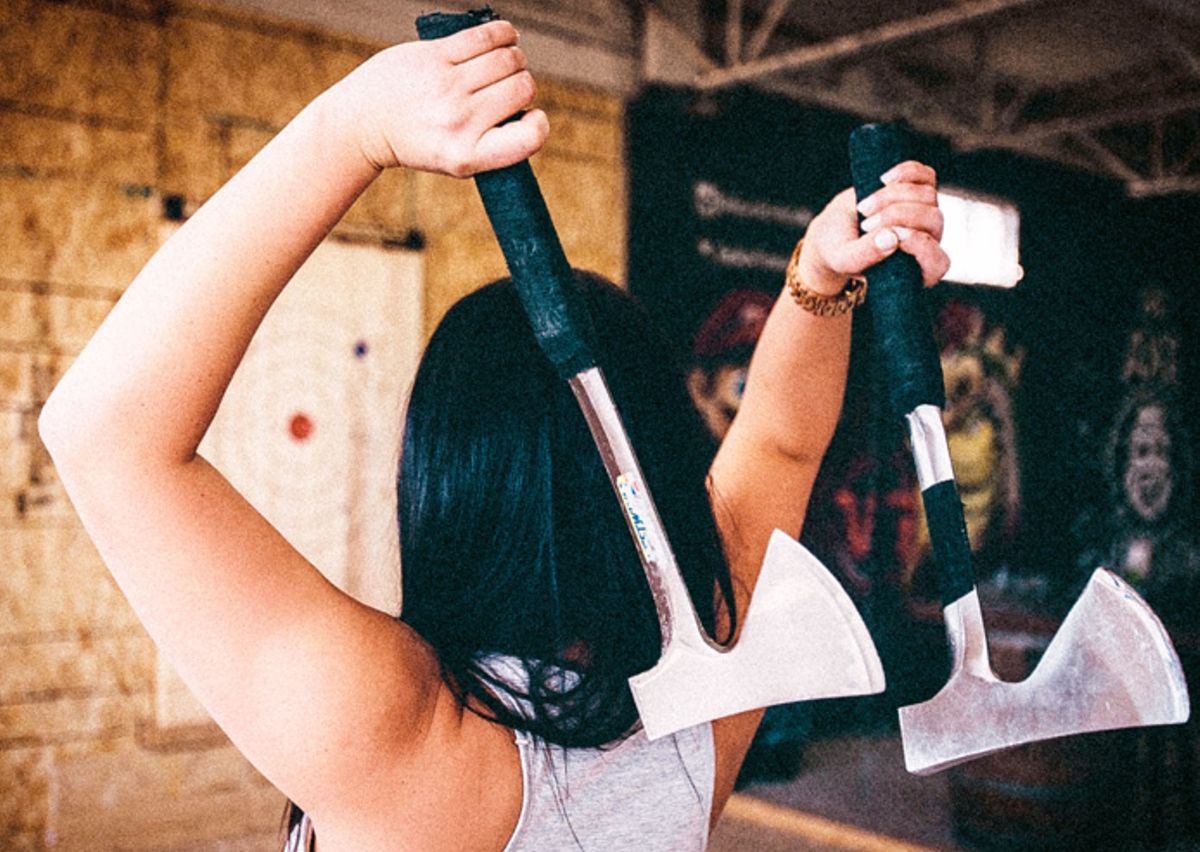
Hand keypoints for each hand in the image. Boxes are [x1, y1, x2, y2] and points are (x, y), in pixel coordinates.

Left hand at [326, 20, 548, 176]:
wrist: (365, 122)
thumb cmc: (421, 140)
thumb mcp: (458, 159)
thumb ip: (494, 143)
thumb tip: (530, 109)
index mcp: (468, 156)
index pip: (531, 137)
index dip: (539, 124)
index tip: (529, 118)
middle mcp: (459, 122)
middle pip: (523, 88)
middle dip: (523, 85)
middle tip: (505, 90)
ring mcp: (446, 86)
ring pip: (509, 60)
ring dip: (514, 59)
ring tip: (502, 65)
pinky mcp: (435, 56)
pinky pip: (488, 36)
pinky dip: (505, 34)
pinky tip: (504, 40)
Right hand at [797, 161, 948, 294]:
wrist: (835, 229)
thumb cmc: (840, 250)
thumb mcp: (843, 259)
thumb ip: (865, 255)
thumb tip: (893, 238)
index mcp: (916, 270)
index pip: (938, 262)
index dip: (919, 244)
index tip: (890, 236)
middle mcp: (928, 242)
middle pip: (933, 220)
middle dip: (897, 215)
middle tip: (865, 224)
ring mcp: (926, 214)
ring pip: (927, 196)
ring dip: (892, 196)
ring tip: (863, 207)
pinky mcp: (920, 190)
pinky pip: (926, 175)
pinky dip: (906, 172)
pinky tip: (883, 179)